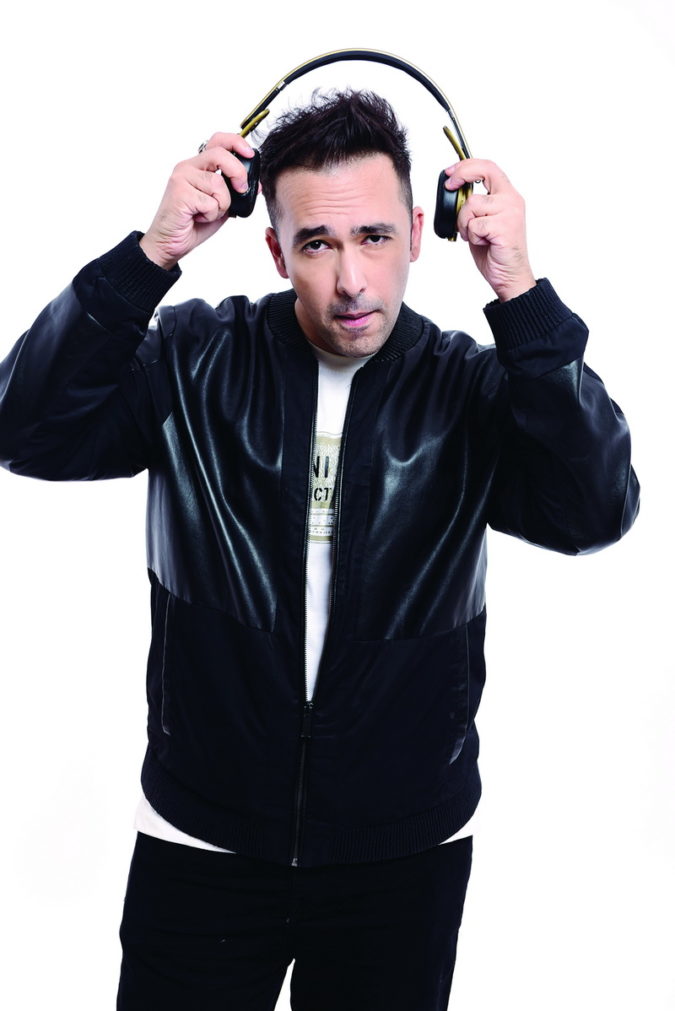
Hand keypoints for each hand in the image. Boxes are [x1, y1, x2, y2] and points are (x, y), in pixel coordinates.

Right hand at [140, 133, 254, 269]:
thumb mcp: (220, 205)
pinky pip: (210, 201)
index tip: (250, 154)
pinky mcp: (180, 192)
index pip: (217, 142)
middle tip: (241, 189)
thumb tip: (255, 185)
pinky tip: (198, 218)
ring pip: (218, 184)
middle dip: (237, 172)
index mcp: (198, 167)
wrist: (171, 242)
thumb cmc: (192, 224)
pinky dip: (210, 215)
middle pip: (220, 154)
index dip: (236, 143)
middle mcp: (188, 167)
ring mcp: (182, 178)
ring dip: (221, 204)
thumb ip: (234, 192)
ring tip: (207, 213)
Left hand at [445, 159, 535, 301]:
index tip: (451, 173)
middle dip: (461, 175)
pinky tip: (483, 243)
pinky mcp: (505, 226)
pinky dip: (472, 236)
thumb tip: (455, 192)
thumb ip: (475, 206)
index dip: (467, 166)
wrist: (509, 276)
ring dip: (465, 222)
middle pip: (483, 172)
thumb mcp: (482, 222)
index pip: (489, 168)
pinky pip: (474, 224)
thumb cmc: (495, 251)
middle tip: (449, 186)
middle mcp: (512, 200)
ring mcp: (510, 212)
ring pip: (472, 204)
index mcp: (508, 196)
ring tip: (475, 235)